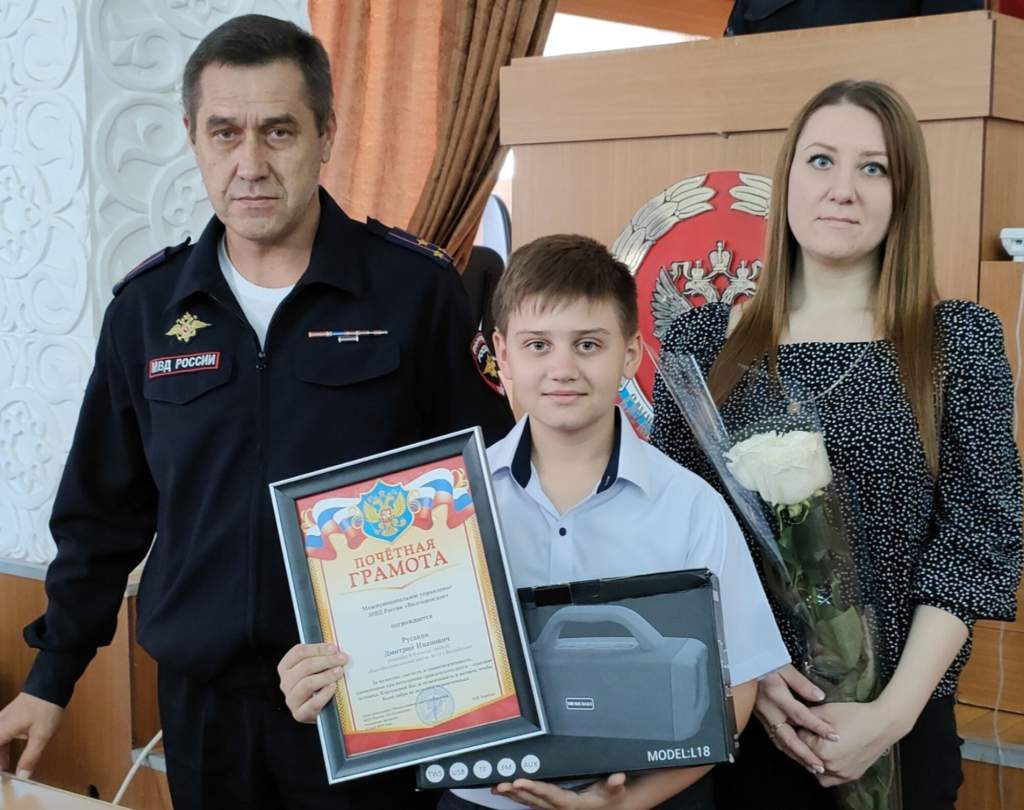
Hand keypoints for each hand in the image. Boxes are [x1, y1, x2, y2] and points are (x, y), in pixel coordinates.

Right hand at [0, 693, 63, 778]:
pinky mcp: (11, 714)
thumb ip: (30, 756)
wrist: (52, 684)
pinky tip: (9, 749)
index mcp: (2, 729)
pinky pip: (1, 732)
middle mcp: (0, 723)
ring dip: (0, 752)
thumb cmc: (46, 706)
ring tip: (5, 766)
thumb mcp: (41, 736)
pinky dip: (3, 743)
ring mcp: (5, 717)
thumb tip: (22, 774)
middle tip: (3, 771)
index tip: (1, 773)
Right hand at [277, 643, 347, 722]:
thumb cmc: (319, 684)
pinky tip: (333, 688)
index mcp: (286, 667)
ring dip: (326, 676)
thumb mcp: (317, 669)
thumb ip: (322, 657)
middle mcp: (286, 683)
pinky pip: (312, 703)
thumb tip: (336, 650)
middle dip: (327, 660)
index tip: (334, 648)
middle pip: (305, 666)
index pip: (298, 652)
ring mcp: (292, 699)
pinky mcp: (300, 714)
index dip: (318, 648)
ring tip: (339, 672)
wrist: (321, 710)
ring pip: (307, 683)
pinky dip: (324, 694)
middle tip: (342, 659)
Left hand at [492, 773, 627, 809]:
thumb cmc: (610, 800)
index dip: (534, 788)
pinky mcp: (550, 807)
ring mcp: (553, 809)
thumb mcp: (615, 793)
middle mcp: (559, 809)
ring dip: (512, 795)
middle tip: (500, 784)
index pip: (549, 794)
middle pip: (534, 800)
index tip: (519, 782)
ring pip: (529, 802)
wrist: (609, 809)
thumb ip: (615, 786)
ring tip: (497, 787)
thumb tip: (617, 778)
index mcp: (571, 805)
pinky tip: (506, 791)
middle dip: (516, 792)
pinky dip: (517, 797)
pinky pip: (531, 803)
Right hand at [754, 665, 837, 773]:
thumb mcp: (784, 667)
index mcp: (776, 696)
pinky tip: (795, 755)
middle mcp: (769, 710)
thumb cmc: (764, 663)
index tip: (834, 737)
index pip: (800, 715)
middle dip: (805, 754)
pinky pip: (774, 739)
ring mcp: (763, 717)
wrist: (743, 665)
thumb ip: (802, 683)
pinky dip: (786, 750)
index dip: (818, 727)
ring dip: (796, 756)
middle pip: (788, 737)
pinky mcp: (760, 720)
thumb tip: (820, 696)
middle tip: (820, 766)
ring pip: (780, 742)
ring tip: (811, 766)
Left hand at [798, 701, 900, 786]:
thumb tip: (792, 718)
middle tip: (809, 731)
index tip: (802, 722)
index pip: (799, 739)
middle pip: (806, 755)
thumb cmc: (855, 715)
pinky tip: (827, 757)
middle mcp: (830, 766)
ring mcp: (841, 773)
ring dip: (813, 758)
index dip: (800, 727)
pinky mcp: (851, 776)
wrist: (882, 724)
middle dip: (805, 743)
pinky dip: (825, 770)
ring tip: (818, 743)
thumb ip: (806, 716)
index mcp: (822, 750)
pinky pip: (830, 779)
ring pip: (815, 770)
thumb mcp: (826, 710)